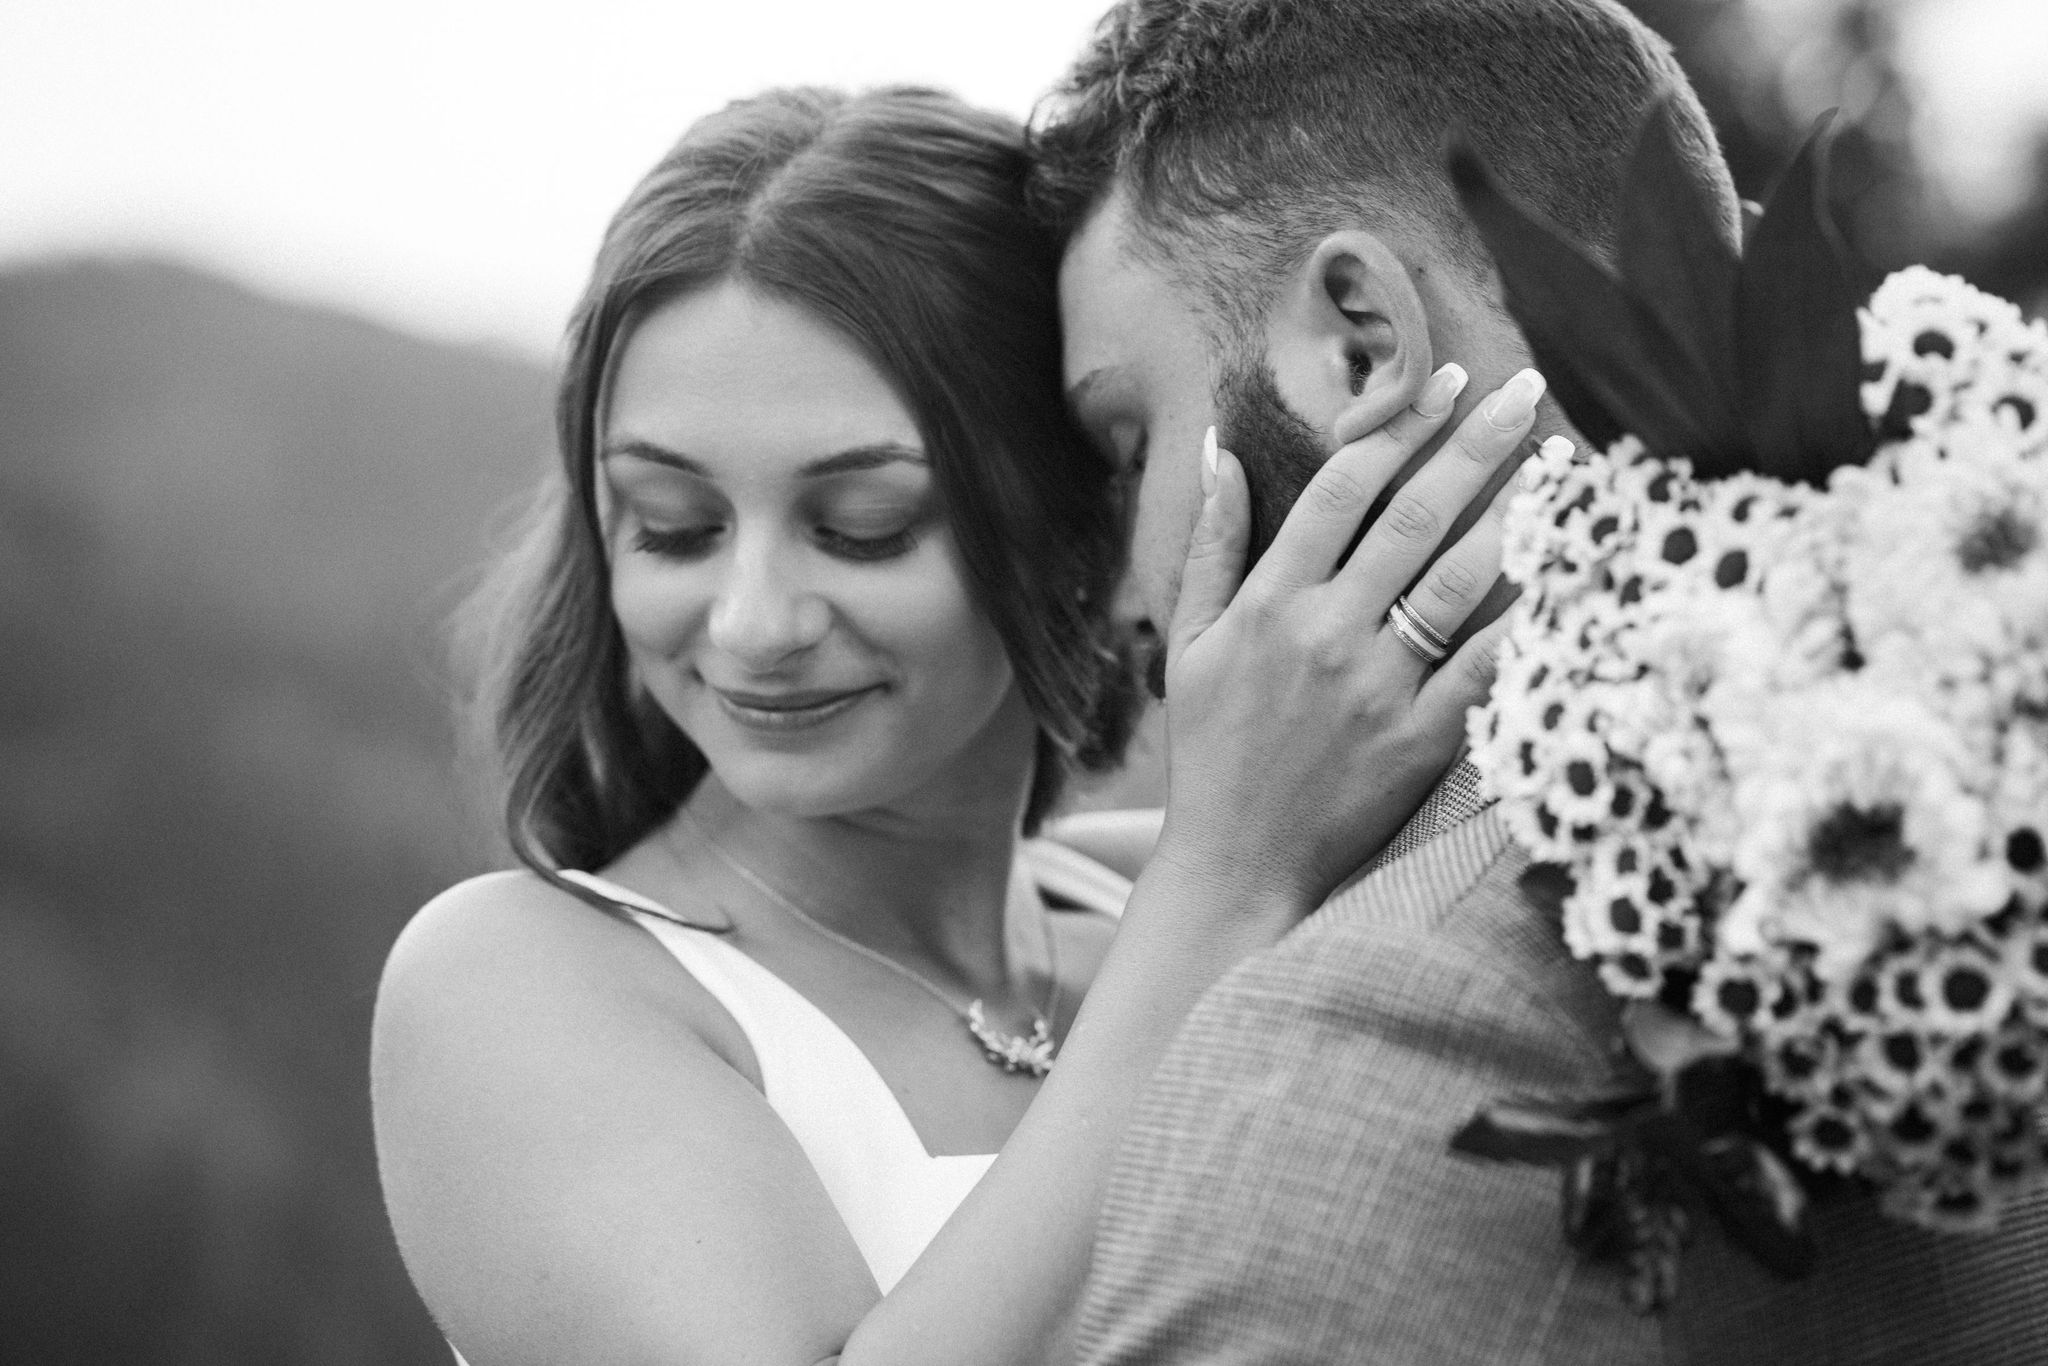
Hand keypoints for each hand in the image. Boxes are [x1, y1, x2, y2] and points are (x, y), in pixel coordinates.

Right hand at [1154, 364, 1565, 914]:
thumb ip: (1211, 543)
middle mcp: (1324, 634)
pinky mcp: (1418, 743)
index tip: (1442, 378)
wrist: (1236, 864)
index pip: (1341, 489)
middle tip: (1524, 388)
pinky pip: (1485, 668)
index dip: (1397, 426)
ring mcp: (1375, 689)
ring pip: (1459, 582)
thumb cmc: (1211, 750)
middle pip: (1412, 518)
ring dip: (1515, 514)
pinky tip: (1568, 573)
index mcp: (1269, 603)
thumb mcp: (1189, 642)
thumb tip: (1219, 447)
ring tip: (1560, 463)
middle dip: (1474, 445)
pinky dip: (1528, 619)